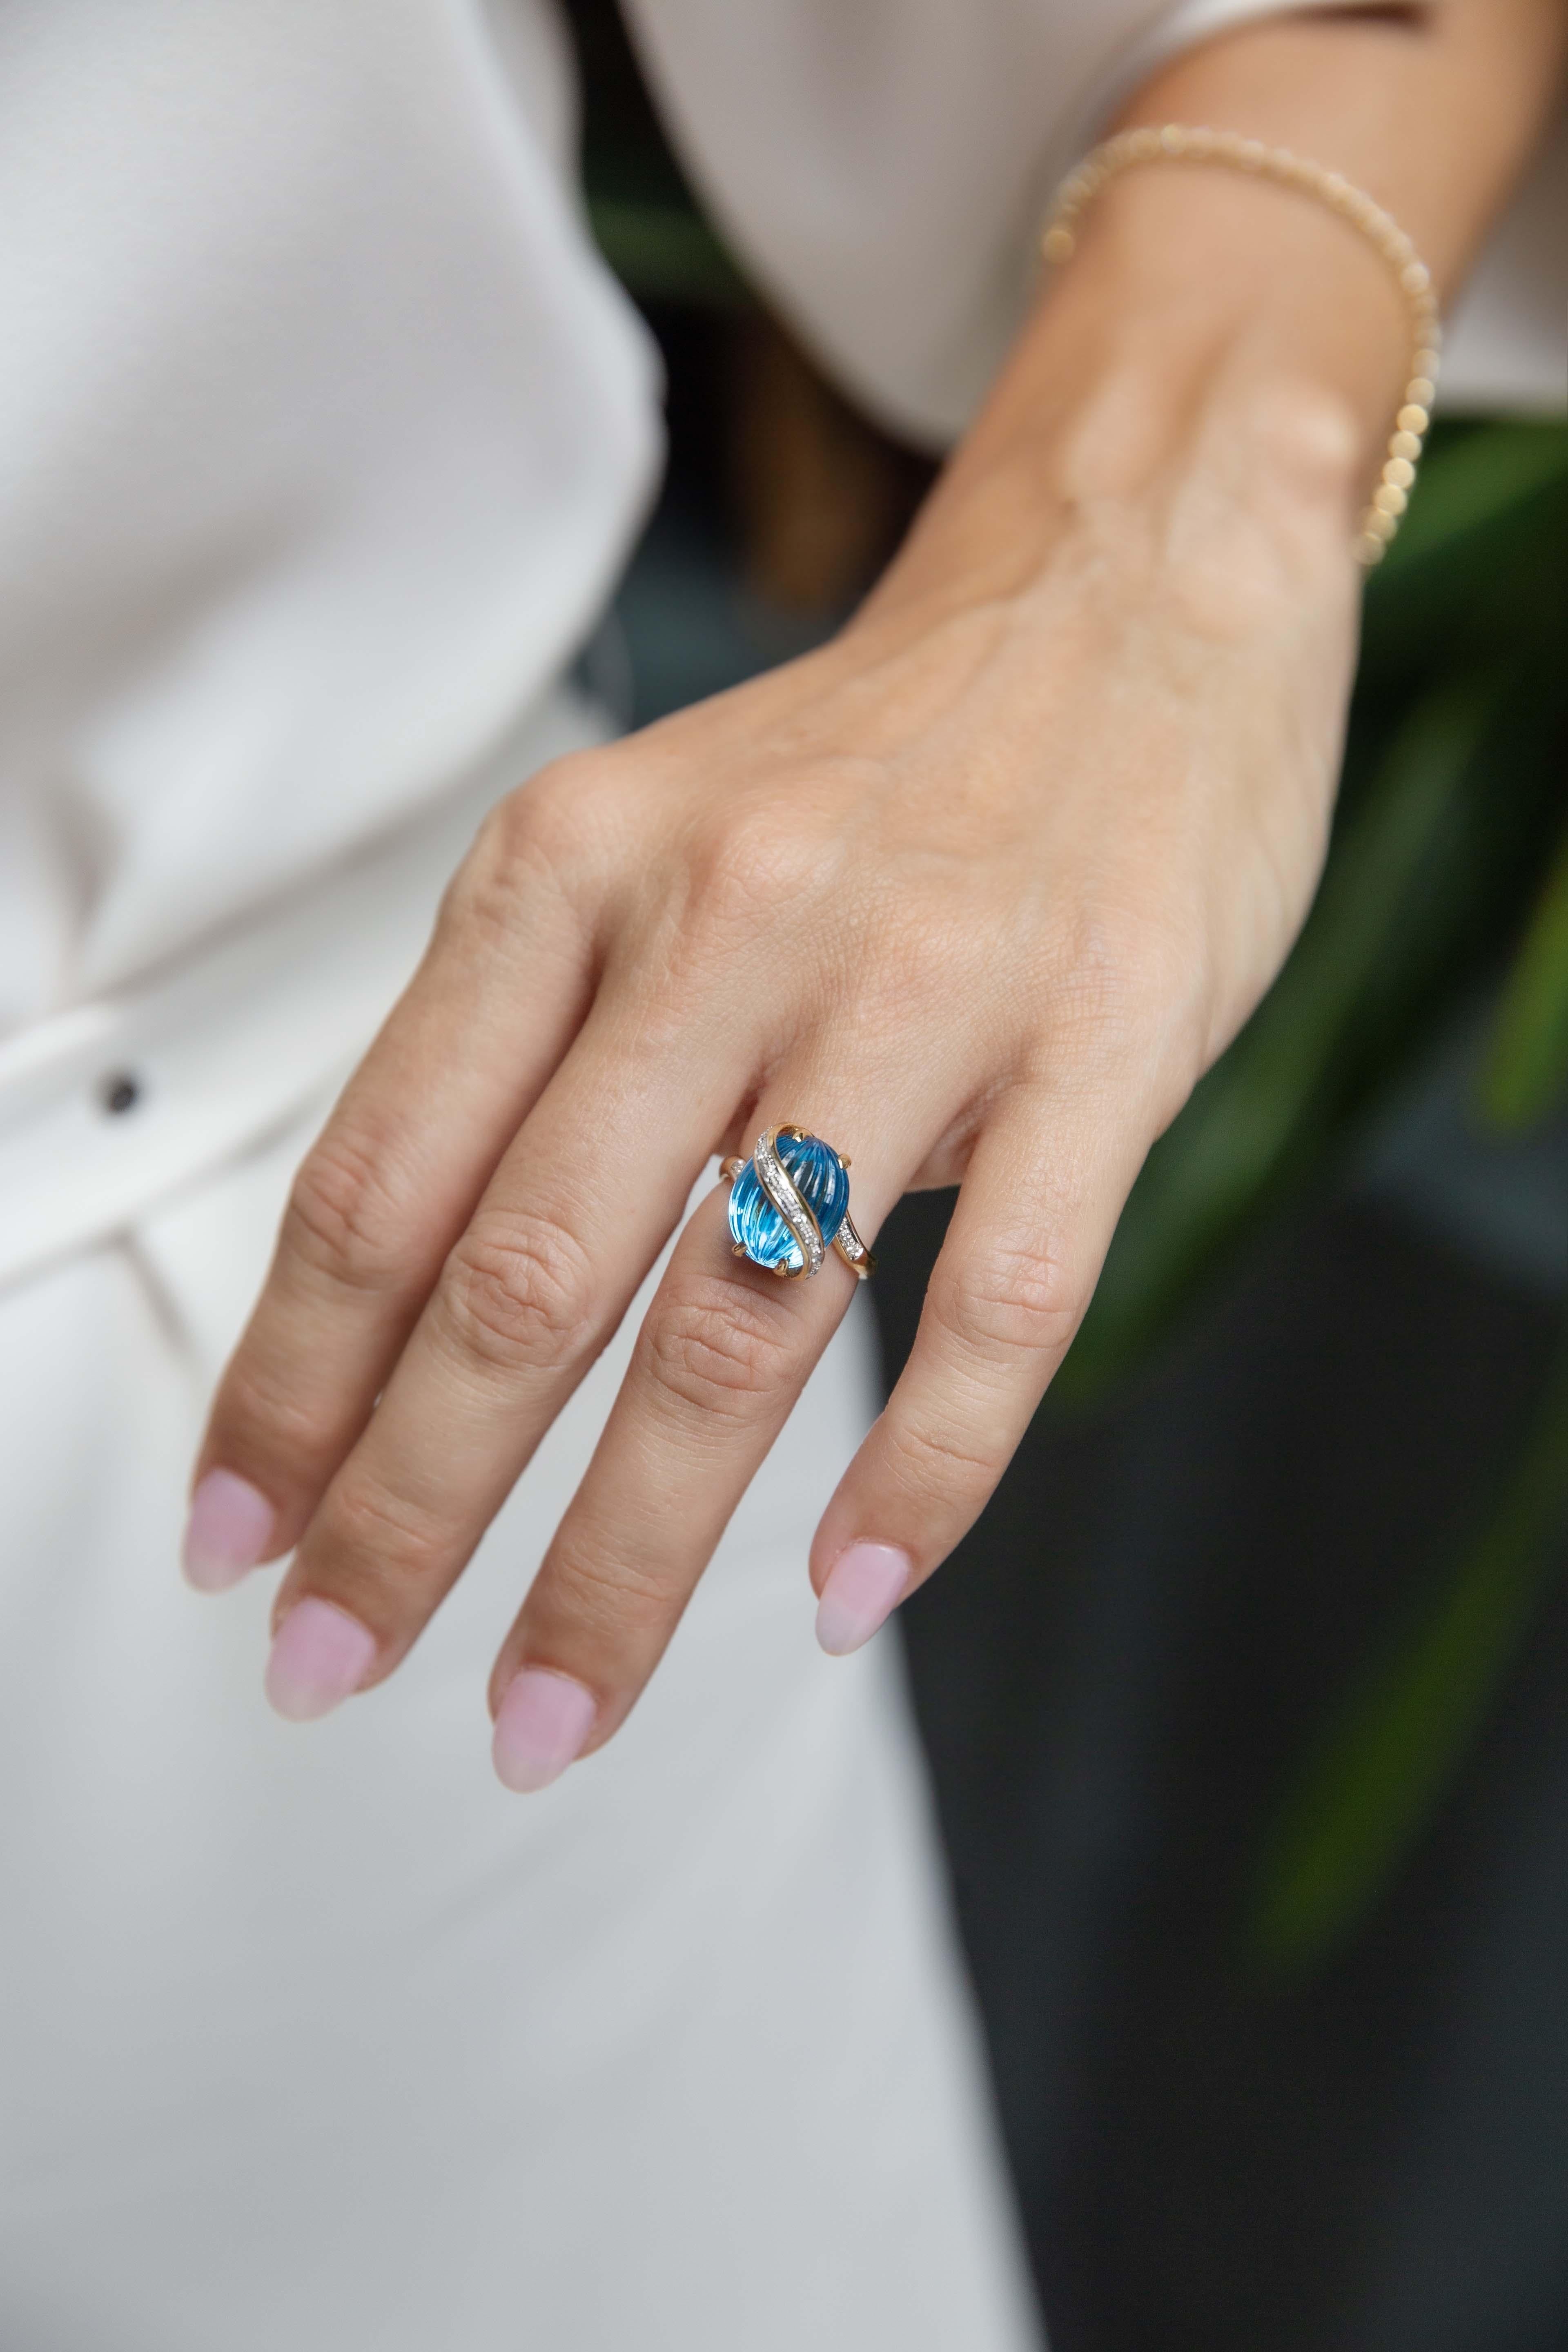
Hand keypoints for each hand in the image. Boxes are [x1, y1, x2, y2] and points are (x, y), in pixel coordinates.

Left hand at [186, 305, 1362, 1784]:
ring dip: (626, 1558)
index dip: (287, 1387)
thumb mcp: (645, 843)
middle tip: (337, 1666)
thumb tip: (416, 1317)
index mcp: (575, 867)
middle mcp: (726, 920)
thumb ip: (534, 1052)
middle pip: (528, 1280)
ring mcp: (924, 983)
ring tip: (553, 1710)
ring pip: (742, 1326)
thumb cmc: (873, 763)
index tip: (237, 1539)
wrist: (1130, 593)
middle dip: (411, 1510)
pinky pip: (1001, 1303)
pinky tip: (843, 1595)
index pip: (381, 1180)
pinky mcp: (1105, 1040)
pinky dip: (919, 1480)